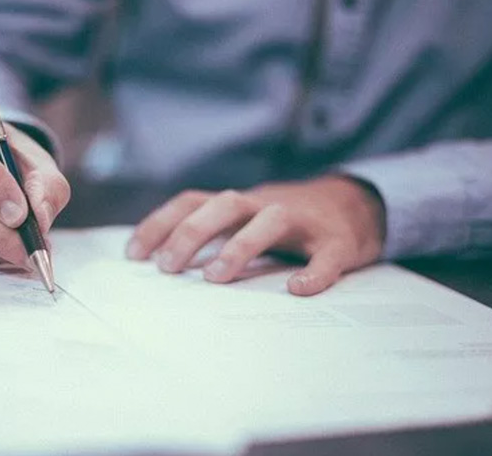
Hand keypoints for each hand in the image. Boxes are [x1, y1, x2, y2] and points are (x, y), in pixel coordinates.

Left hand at [126, 176, 384, 294]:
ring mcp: (303, 221)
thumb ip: (213, 235)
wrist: (357, 206)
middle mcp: (266, 204)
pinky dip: (314, 272)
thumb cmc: (288, 222)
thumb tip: (162, 264)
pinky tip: (298, 290)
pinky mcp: (338, 241)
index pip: (192, 202)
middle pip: (224, 204)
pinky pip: (327, 255)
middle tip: (167, 268)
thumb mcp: (246, 220)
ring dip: (240, 246)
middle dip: (192, 232)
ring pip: (270, 220)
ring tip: (215, 277)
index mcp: (240, 203)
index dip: (161, 223)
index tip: (134, 254)